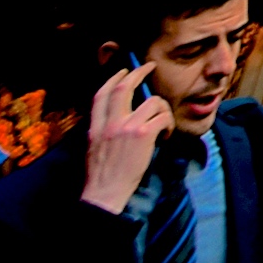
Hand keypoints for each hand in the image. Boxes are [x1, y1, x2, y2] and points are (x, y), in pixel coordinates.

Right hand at [82, 66, 172, 215]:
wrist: (104, 194)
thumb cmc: (101, 177)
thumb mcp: (93, 148)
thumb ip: (103, 130)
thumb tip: (117, 118)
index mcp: (95, 127)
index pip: (101, 94)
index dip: (113, 79)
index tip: (123, 71)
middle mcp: (110, 123)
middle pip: (124, 87)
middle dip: (137, 73)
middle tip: (149, 67)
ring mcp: (127, 127)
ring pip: (152, 101)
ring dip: (162, 108)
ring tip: (163, 123)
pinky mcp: (143, 135)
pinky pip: (163, 117)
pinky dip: (168, 124)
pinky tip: (165, 136)